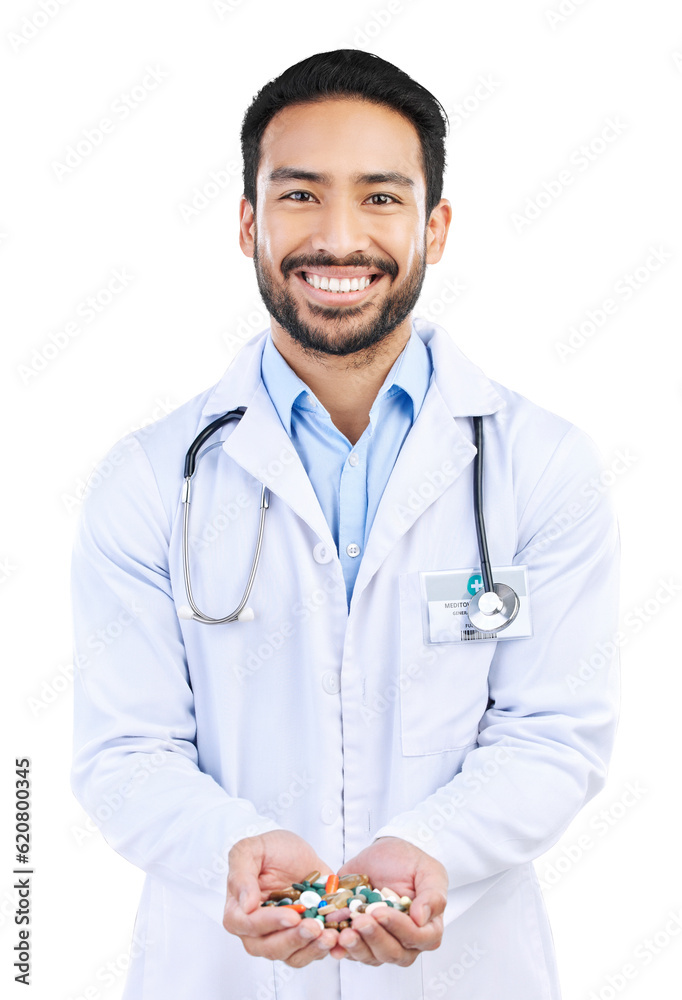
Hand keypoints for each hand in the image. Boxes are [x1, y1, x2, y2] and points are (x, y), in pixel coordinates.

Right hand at [223, 830, 340, 966]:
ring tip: (329, 935)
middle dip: (294, 939)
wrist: (299, 853)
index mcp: (239, 909)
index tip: (291, 916)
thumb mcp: (250, 850)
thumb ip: (241, 874)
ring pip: (292, 956)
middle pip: (269, 947)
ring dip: (311, 949)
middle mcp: (258, 929)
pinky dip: (324, 948)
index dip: (269, 923)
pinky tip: (337, 937)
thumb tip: (245, 905)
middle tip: (314, 927)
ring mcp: (282, 936)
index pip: (247, 924)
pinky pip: (311, 952)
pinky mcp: (304, 938)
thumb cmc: (270, 849)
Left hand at [331, 836, 447, 965]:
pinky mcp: (361, 938)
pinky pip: (352, 951)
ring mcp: (382, 942)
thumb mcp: (429, 871)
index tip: (380, 912)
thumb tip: (421, 918)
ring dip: (357, 947)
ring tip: (344, 932)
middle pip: (393, 952)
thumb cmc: (411, 862)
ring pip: (372, 957)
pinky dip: (341, 948)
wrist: (386, 854)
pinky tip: (333, 939)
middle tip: (359, 920)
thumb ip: (432, 896)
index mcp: (427, 928)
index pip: (417, 938)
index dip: (398, 928)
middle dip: (374, 937)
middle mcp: (406, 941)